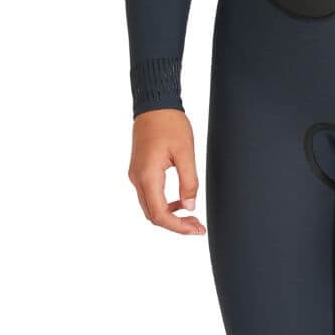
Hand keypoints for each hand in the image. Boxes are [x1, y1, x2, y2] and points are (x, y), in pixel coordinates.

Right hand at [128, 108, 205, 234]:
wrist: (154, 105)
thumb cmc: (170, 124)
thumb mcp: (186, 153)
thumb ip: (188, 181)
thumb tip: (190, 206)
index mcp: (148, 176)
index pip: (160, 214)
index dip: (179, 227)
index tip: (197, 229)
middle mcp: (137, 179)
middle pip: (153, 215)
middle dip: (176, 225)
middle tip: (198, 227)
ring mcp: (136, 175)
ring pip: (151, 207)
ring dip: (170, 216)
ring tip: (192, 217)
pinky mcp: (139, 171)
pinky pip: (150, 196)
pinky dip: (165, 205)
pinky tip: (182, 202)